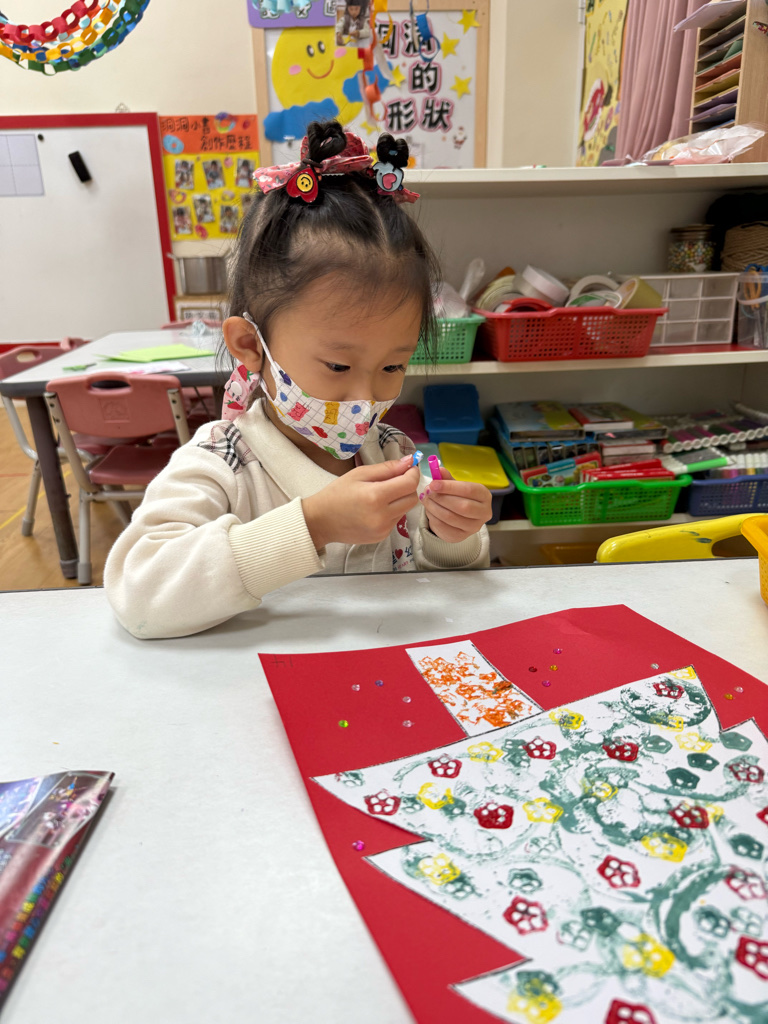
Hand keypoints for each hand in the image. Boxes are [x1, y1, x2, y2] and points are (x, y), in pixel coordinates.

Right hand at [303, 457, 419, 550]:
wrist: (320, 521)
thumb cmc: (337, 493)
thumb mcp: (359, 474)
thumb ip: (387, 468)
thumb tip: (409, 461)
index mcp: (376, 496)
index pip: (410, 484)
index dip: (412, 473)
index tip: (408, 468)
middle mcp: (383, 516)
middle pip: (412, 498)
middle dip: (408, 487)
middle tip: (395, 480)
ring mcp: (383, 529)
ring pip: (406, 509)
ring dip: (399, 500)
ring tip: (380, 495)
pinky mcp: (382, 537)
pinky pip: (396, 520)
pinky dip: (391, 511)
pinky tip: (375, 509)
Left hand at [420, 470, 491, 542]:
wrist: (461, 517)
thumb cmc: (459, 497)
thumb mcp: (455, 485)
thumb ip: (447, 478)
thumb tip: (438, 470)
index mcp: (484, 496)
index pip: (469, 490)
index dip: (450, 487)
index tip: (433, 484)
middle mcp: (484, 513)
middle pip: (462, 506)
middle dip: (441, 498)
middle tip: (427, 492)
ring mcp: (474, 527)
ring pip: (451, 518)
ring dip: (434, 507)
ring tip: (425, 499)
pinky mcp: (461, 537)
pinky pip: (444, 528)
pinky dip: (433, 518)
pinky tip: (429, 510)